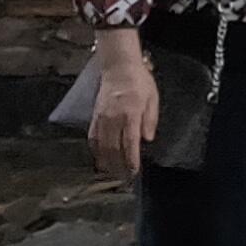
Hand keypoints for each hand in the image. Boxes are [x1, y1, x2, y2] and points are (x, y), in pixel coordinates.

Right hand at [89, 47, 159, 183]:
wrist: (118, 67)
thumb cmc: (140, 82)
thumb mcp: (153, 98)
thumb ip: (150, 120)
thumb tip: (147, 139)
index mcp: (130, 114)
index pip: (130, 143)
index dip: (131, 159)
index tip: (133, 171)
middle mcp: (114, 118)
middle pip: (113, 148)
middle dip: (118, 165)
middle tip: (123, 178)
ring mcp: (102, 118)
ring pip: (101, 145)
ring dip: (106, 161)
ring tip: (111, 173)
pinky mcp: (95, 116)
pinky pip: (92, 136)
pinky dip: (95, 149)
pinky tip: (99, 158)